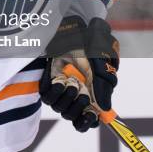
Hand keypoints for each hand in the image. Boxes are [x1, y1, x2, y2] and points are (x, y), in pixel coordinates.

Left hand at [39, 16, 118, 131]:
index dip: (89, 122)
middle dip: (80, 109)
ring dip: (69, 101)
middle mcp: (75, 95)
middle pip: (75, 118)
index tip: (92, 115)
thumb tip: (105, 109)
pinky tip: (60, 82)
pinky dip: (55, 93)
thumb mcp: (102, 63)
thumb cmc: (90, 44)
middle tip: (84, 94)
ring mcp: (61, 90)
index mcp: (91, 94)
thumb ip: (104, 86)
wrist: (72, 28)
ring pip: (62, 110)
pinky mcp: (48, 83)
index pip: (89, 120)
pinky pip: (48, 99)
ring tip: (73, 84)